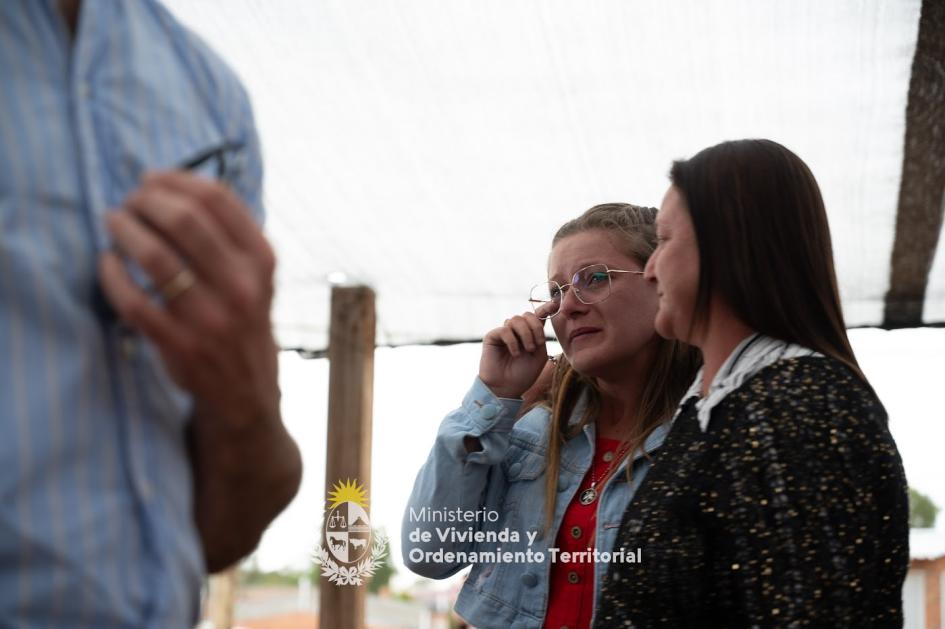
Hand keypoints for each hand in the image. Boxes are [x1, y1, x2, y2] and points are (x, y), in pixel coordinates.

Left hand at [98, 170, 279, 430]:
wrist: (247, 391)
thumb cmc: (243, 320)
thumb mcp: (256, 277)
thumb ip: (228, 236)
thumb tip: (172, 187)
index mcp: (261, 261)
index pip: (217, 199)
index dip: (175, 179)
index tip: (152, 179)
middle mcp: (241, 286)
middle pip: (184, 220)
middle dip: (146, 201)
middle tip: (129, 202)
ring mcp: (211, 318)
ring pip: (155, 257)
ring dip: (125, 230)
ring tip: (114, 223)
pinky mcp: (181, 345)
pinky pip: (133, 301)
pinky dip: (112, 275)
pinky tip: (107, 263)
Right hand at [479, 312, 547, 398]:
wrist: (507, 388)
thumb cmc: (524, 373)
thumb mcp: (540, 353)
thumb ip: (541, 335)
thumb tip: (541, 316)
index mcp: (529, 333)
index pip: (537, 315)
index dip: (546, 308)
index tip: (555, 303)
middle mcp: (516, 331)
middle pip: (527, 315)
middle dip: (535, 328)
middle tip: (537, 345)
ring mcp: (504, 332)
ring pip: (516, 320)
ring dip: (526, 335)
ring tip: (527, 350)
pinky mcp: (492, 336)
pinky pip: (505, 329)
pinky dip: (513, 341)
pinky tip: (515, 353)